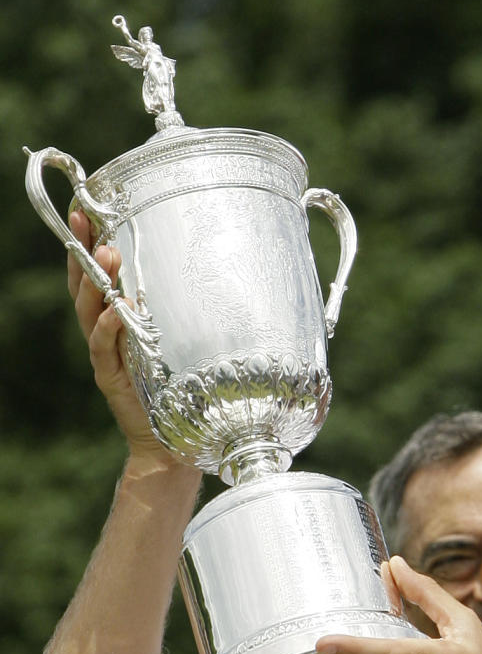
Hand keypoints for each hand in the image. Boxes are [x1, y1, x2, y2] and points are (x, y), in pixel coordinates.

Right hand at [67, 210, 174, 465]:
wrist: (173, 445)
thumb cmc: (186, 394)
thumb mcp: (189, 344)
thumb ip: (192, 314)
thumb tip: (226, 270)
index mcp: (120, 320)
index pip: (98, 275)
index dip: (89, 243)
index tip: (88, 208)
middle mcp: (107, 334)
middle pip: (84, 286)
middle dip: (83, 252)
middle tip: (89, 222)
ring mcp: (107, 356)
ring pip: (88, 311)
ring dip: (96, 282)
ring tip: (107, 256)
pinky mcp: (112, 378)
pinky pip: (103, 347)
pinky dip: (108, 326)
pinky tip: (115, 309)